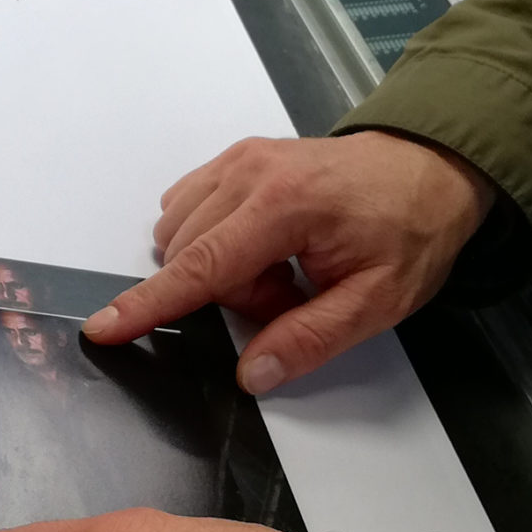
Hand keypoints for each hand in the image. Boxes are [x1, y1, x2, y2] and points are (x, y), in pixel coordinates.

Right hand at [83, 130, 494, 393]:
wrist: (428, 167)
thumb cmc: (409, 231)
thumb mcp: (378, 301)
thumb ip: (311, 338)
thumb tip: (252, 374)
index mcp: (285, 208)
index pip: (201, 266)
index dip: (150, 304)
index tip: (103, 328)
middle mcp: (250, 173)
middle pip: (192, 255)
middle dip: (230, 293)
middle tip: (293, 294)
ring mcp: (239, 159)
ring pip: (184, 233)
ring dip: (221, 266)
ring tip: (283, 270)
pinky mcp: (236, 157)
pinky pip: (190, 207)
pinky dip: (215, 239)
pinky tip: (263, 246)